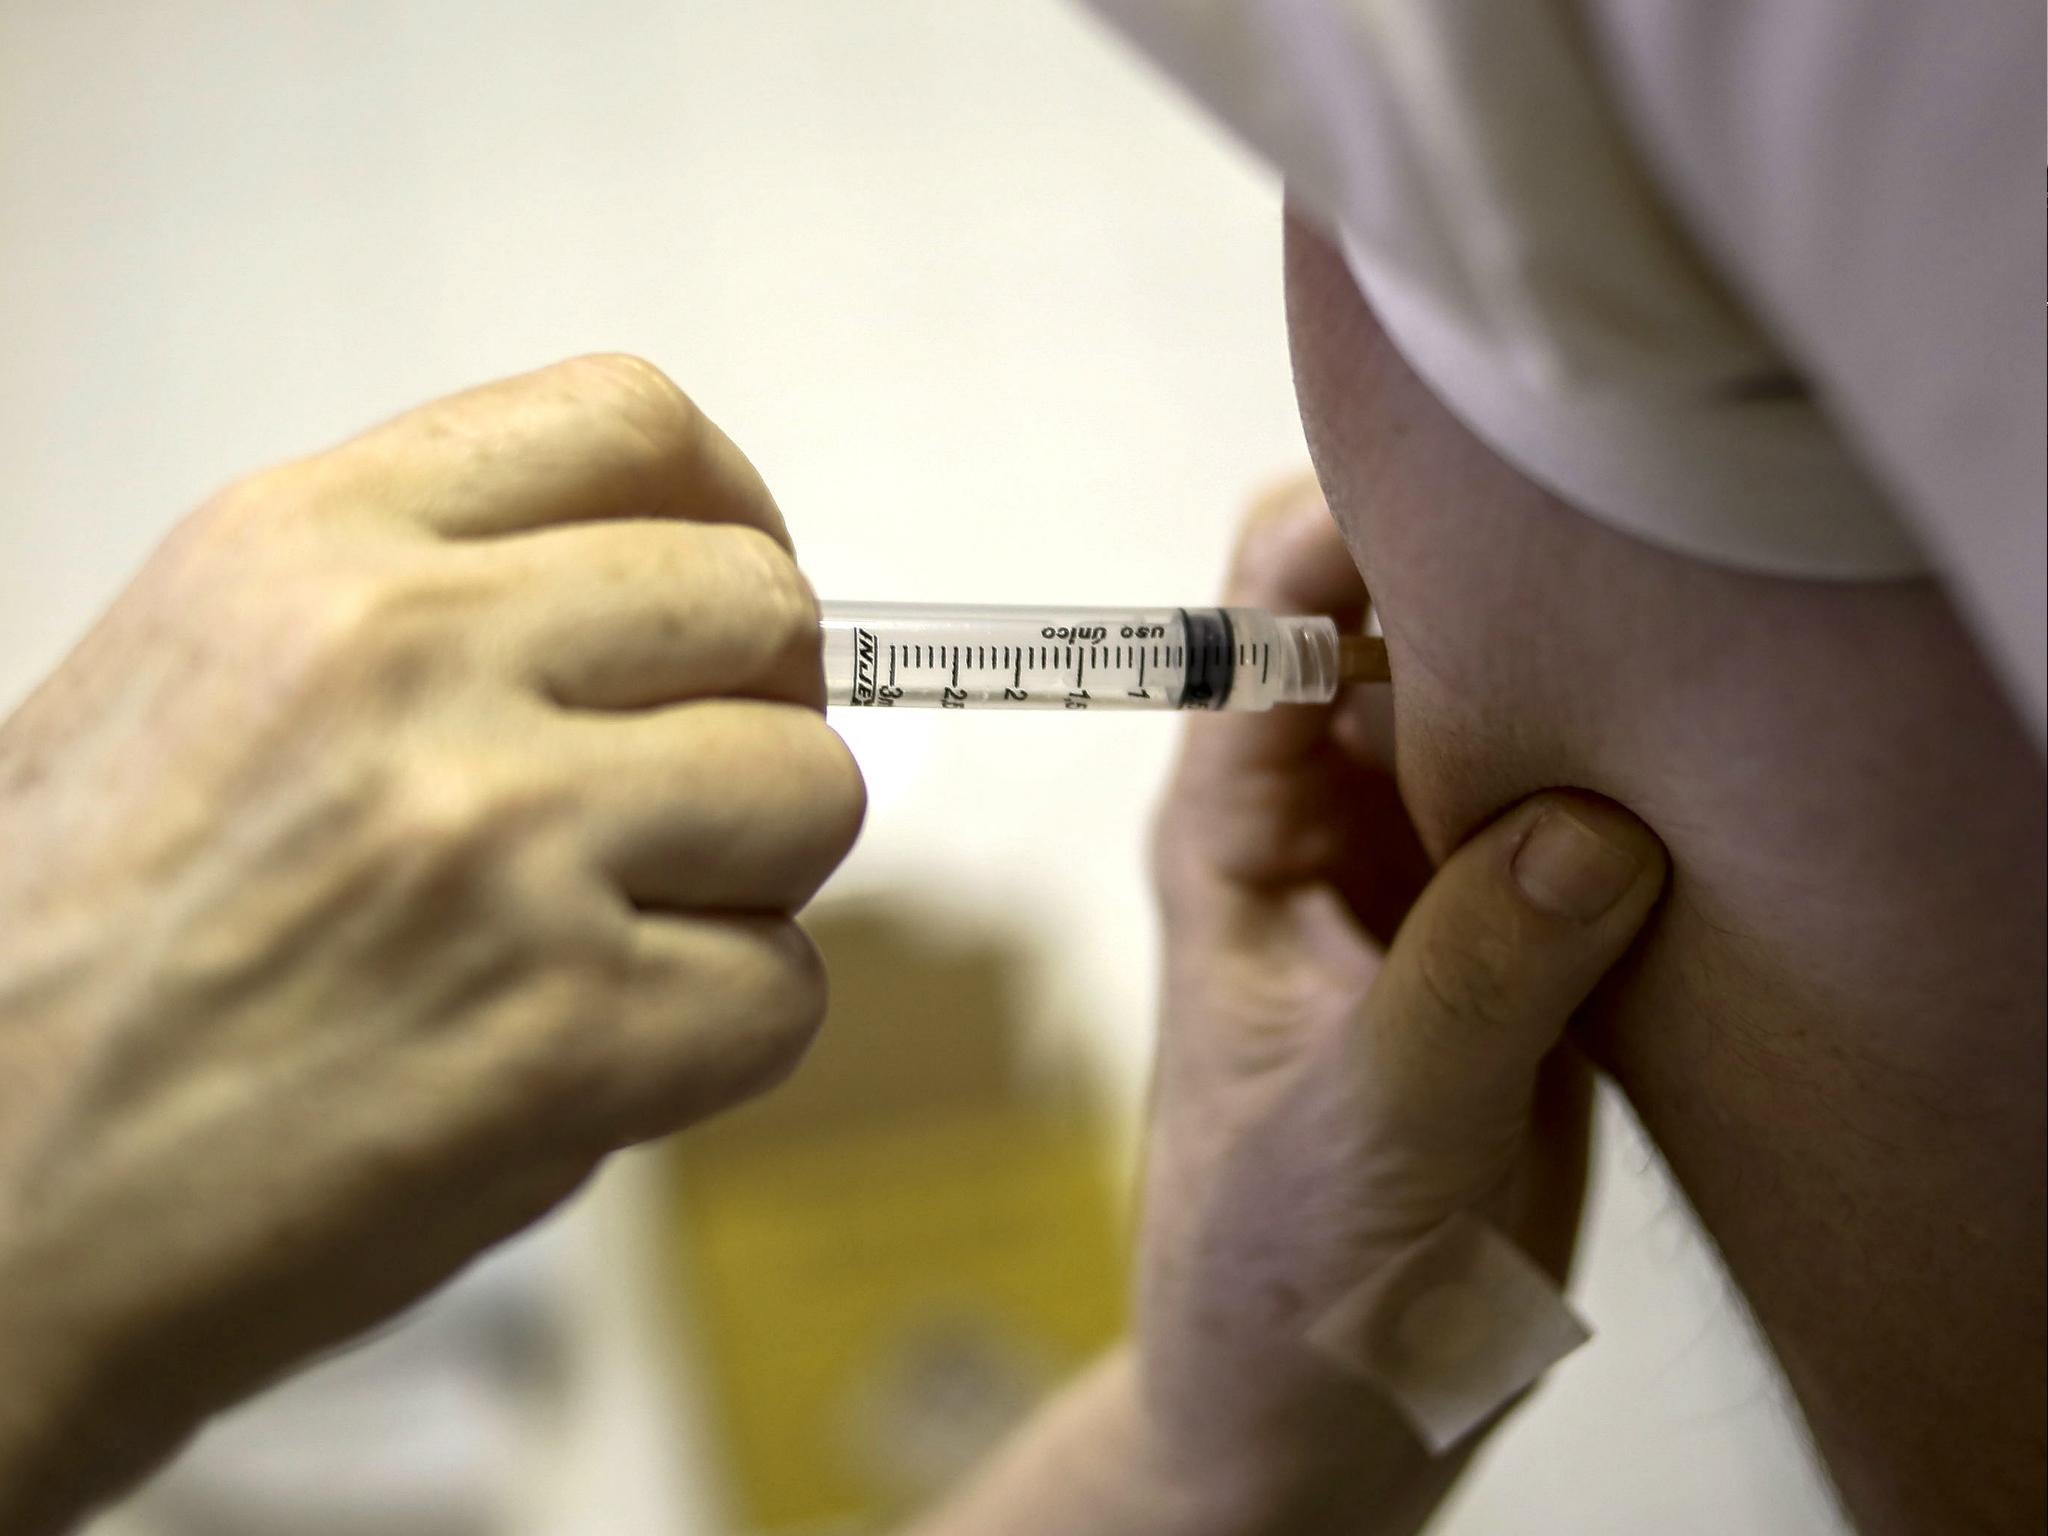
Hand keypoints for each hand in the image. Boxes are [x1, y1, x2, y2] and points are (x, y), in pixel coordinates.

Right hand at [0, 356, 864, 1530]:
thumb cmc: (63, 977)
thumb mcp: (198, 684)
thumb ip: (423, 615)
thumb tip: (663, 625)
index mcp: (304, 548)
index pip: (630, 420)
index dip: (731, 512)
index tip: (732, 611)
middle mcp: (405, 662)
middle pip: (760, 605)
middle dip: (757, 714)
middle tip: (683, 809)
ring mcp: (495, 841)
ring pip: (810, 791)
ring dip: (751, 880)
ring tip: (611, 943)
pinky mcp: (564, 1032)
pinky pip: (783, 992)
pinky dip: (718, 1039)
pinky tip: (587, 1065)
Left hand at [1129, 479, 1666, 1529]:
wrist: (1315, 1404)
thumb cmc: (1278, 1280)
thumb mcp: (1366, 1142)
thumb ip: (1471, 987)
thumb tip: (1594, 832)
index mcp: (1236, 831)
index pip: (1268, 608)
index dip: (1361, 532)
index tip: (1493, 519)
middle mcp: (1329, 819)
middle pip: (1407, 618)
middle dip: (1507, 588)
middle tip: (1627, 608)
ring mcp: (1433, 867)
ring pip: (1513, 700)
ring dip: (1590, 689)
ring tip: (1680, 709)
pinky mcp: (1523, 930)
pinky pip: (1588, 804)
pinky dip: (1644, 787)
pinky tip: (1701, 806)